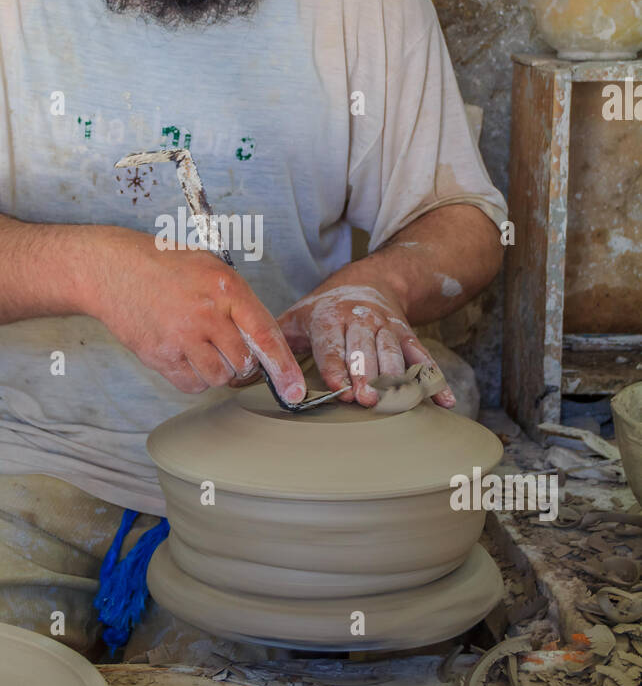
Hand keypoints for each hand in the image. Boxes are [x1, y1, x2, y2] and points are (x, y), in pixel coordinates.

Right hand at [87, 228, 306, 399]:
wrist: (113, 269)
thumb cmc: (165, 266)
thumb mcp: (211, 267)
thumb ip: (238, 302)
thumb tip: (264, 342)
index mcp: (225, 287)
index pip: (265, 335)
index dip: (284, 367)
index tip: (295, 390)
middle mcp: (206, 314)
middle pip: (243, 363)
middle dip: (242, 362)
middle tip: (227, 347)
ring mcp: (181, 337)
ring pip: (219, 378)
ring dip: (217, 370)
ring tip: (202, 346)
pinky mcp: (159, 355)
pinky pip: (191, 384)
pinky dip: (194, 378)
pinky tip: (184, 355)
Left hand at [274, 282, 454, 407]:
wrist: (370, 282)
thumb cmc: (325, 310)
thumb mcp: (297, 317)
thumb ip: (274, 341)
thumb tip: (243, 370)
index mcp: (330, 316)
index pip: (332, 344)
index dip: (337, 366)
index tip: (339, 388)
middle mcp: (361, 320)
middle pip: (366, 350)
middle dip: (368, 374)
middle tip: (368, 399)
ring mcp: (388, 328)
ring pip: (395, 353)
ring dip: (397, 378)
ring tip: (399, 402)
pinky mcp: (409, 337)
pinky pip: (423, 358)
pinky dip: (434, 380)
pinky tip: (442, 401)